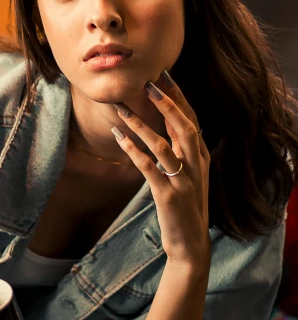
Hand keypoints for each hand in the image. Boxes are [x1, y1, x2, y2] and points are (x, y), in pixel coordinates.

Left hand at [112, 70, 210, 267]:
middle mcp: (196, 166)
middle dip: (165, 103)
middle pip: (183, 126)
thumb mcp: (190, 174)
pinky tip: (118, 136)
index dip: (178, 97)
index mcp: (201, 157)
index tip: (163, 75)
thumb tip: (169, 121)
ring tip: (120, 108)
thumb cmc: (186, 205)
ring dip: (140, 124)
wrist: (191, 243)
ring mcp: (183, 181)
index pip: (191, 119)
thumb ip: (183, 149)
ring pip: (162, 144)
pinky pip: (148, 167)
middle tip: (148, 82)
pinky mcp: (167, 196)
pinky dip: (132, 149)